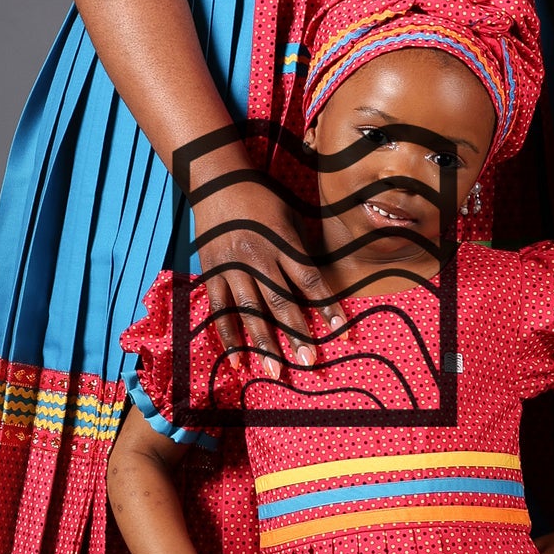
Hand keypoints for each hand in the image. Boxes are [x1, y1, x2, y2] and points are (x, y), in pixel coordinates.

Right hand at [190, 173, 337, 369]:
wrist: (218, 182)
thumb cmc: (263, 199)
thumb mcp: (290, 218)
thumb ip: (302, 252)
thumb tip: (318, 288)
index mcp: (282, 242)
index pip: (310, 280)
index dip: (327, 307)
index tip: (343, 332)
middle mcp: (257, 257)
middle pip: (280, 302)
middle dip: (296, 335)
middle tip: (309, 363)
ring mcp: (231, 267)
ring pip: (250, 311)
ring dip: (263, 344)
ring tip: (275, 372)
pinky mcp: (211, 273)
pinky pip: (220, 310)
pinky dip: (229, 337)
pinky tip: (238, 361)